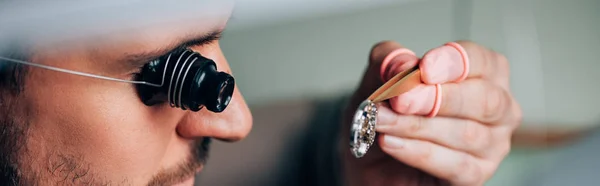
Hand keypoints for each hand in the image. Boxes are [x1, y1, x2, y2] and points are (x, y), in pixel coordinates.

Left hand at [339, 40, 521, 185]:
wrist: (372, 156)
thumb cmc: (387, 111)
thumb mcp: (379, 77)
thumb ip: (390, 61)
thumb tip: (405, 64)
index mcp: (484, 73)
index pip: (482, 61)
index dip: (453, 63)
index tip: (424, 68)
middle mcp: (498, 107)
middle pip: (483, 99)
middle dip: (437, 98)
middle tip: (399, 100)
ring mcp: (493, 144)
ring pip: (465, 133)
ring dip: (417, 126)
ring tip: (381, 121)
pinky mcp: (476, 174)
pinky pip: (454, 164)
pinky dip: (418, 152)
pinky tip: (389, 142)